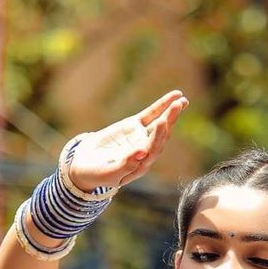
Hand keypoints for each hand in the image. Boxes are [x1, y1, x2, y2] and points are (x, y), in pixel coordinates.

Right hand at [68, 90, 187, 191]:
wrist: (85, 165)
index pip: (154, 149)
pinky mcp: (135, 125)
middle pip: (161, 135)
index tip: (162, 121)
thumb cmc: (96, 173)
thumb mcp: (109, 172)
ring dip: (171, 112)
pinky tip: (175, 95)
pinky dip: (162, 104)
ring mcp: (141, 137)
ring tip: (182, 100)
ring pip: (159, 123)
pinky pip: (151, 114)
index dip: (159, 136)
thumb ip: (125, 165)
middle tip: (178, 105)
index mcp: (141, 165)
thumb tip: (142, 153)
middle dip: (170, 120)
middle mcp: (146, 151)